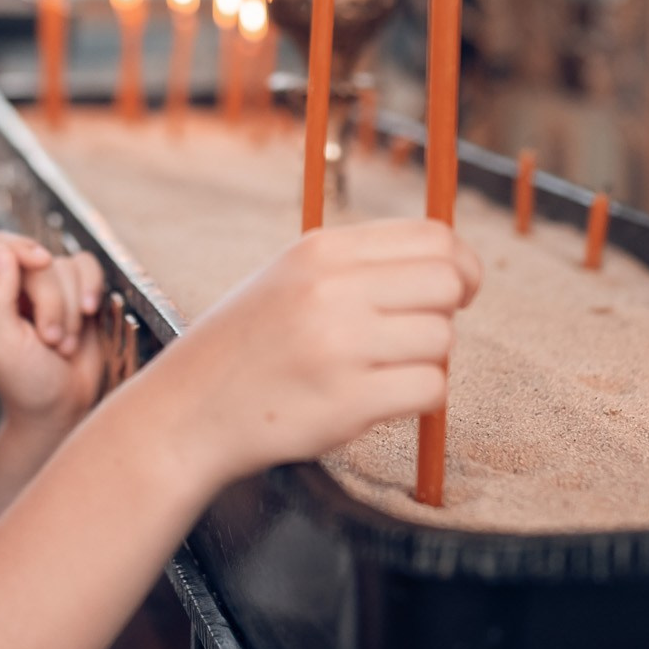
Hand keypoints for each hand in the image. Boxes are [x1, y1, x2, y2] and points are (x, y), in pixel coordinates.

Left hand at [0, 233, 106, 431]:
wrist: (61, 409)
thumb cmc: (25, 382)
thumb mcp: (4, 344)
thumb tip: (2, 251)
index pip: (0, 244)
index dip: (23, 249)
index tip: (41, 265)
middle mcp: (14, 288)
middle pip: (40, 258)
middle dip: (53, 301)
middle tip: (50, 340)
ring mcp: (47, 290)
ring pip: (68, 267)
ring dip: (72, 310)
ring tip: (63, 345)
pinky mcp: (76, 295)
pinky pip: (89, 269)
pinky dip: (92, 290)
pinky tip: (89, 315)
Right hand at [146, 220, 479, 491]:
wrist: (187, 410)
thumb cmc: (247, 345)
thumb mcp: (289, 277)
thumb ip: (359, 265)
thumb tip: (449, 263)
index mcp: (320, 250)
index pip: (432, 237)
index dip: (460, 265)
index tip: (458, 290)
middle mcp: (331, 289)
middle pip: (447, 284)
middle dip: (447, 311)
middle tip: (417, 334)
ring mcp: (340, 346)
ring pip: (442, 340)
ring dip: (425, 359)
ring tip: (378, 370)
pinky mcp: (349, 402)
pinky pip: (429, 389)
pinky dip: (418, 398)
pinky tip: (377, 398)